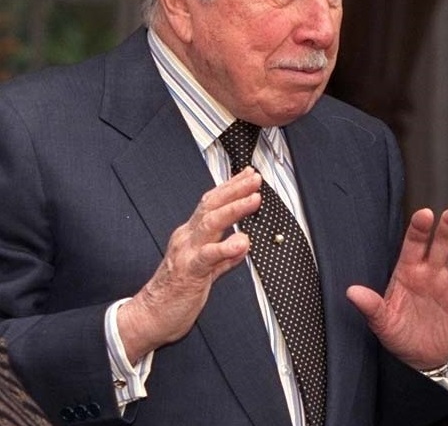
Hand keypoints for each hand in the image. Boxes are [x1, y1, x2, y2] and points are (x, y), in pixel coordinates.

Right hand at [117, 168, 261, 362]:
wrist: (148, 317)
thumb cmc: (175, 293)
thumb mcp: (205, 270)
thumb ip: (224, 257)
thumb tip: (243, 243)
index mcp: (190, 235)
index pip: (211, 204)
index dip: (230, 187)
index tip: (248, 175)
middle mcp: (187, 238)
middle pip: (211, 205)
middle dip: (235, 189)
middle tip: (255, 178)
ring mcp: (186, 253)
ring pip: (210, 223)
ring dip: (234, 209)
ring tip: (254, 199)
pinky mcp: (188, 272)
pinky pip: (208, 257)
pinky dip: (226, 248)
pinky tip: (242, 242)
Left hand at [346, 201, 447, 369]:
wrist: (421, 358)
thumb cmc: (399, 333)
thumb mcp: (382, 322)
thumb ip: (370, 306)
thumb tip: (351, 292)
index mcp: (409, 271)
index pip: (414, 244)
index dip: (420, 229)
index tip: (425, 214)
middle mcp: (431, 273)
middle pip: (443, 244)